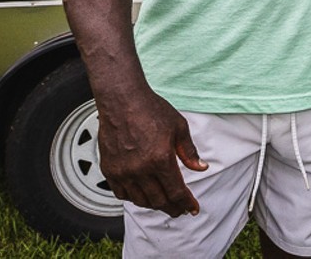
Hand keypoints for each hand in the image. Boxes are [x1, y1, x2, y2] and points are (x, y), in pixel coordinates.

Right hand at [96, 88, 207, 215]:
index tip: (192, 208)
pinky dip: (134, 198)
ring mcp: (123, 171)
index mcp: (160, 159)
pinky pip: (121, 193)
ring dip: (154, 205)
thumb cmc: (151, 109)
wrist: (122, 100)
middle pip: (158, 201)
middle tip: (180, 209)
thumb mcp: (179, 127)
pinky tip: (142, 195)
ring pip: (140, 200)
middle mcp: (140, 169)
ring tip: (163, 203)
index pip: (176, 192)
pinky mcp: (109, 169)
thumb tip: (201, 167)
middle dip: (172, 208)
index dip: (186, 203)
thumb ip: (189, 151)